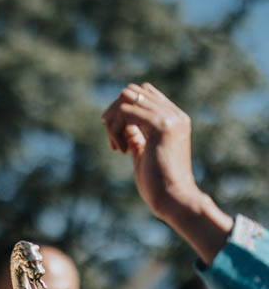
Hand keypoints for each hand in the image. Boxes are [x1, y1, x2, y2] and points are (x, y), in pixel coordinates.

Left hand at [101, 82, 231, 262]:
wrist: (174, 198)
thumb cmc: (158, 182)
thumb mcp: (143, 152)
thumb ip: (135, 135)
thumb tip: (123, 124)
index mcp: (174, 119)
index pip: (143, 95)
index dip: (122, 112)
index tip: (118, 140)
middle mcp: (175, 114)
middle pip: (133, 91)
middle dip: (114, 113)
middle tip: (114, 141)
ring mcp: (170, 118)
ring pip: (127, 98)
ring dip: (113, 121)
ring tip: (118, 148)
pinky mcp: (162, 126)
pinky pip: (126, 112)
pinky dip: (115, 129)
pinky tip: (120, 150)